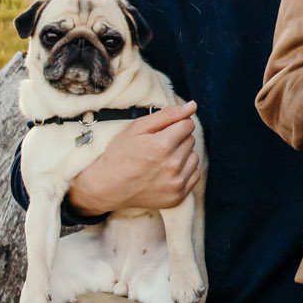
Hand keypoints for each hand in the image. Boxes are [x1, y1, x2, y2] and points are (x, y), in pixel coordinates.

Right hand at [66, 103, 201, 217]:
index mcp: (163, 145)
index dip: (174, 125)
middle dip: (178, 139)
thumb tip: (192, 106)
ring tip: (161, 160)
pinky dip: (184, 171)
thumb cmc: (120, 154)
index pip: (188, 124)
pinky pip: (194, 175)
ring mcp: (176, 183)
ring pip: (195, 157)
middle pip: (191, 140)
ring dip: (183, 155)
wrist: (107, 187)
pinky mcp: (178, 196)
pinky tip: (167, 171)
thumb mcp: (137, 128)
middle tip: (157, 147)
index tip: (161, 132)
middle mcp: (173, 166)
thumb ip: (167, 114)